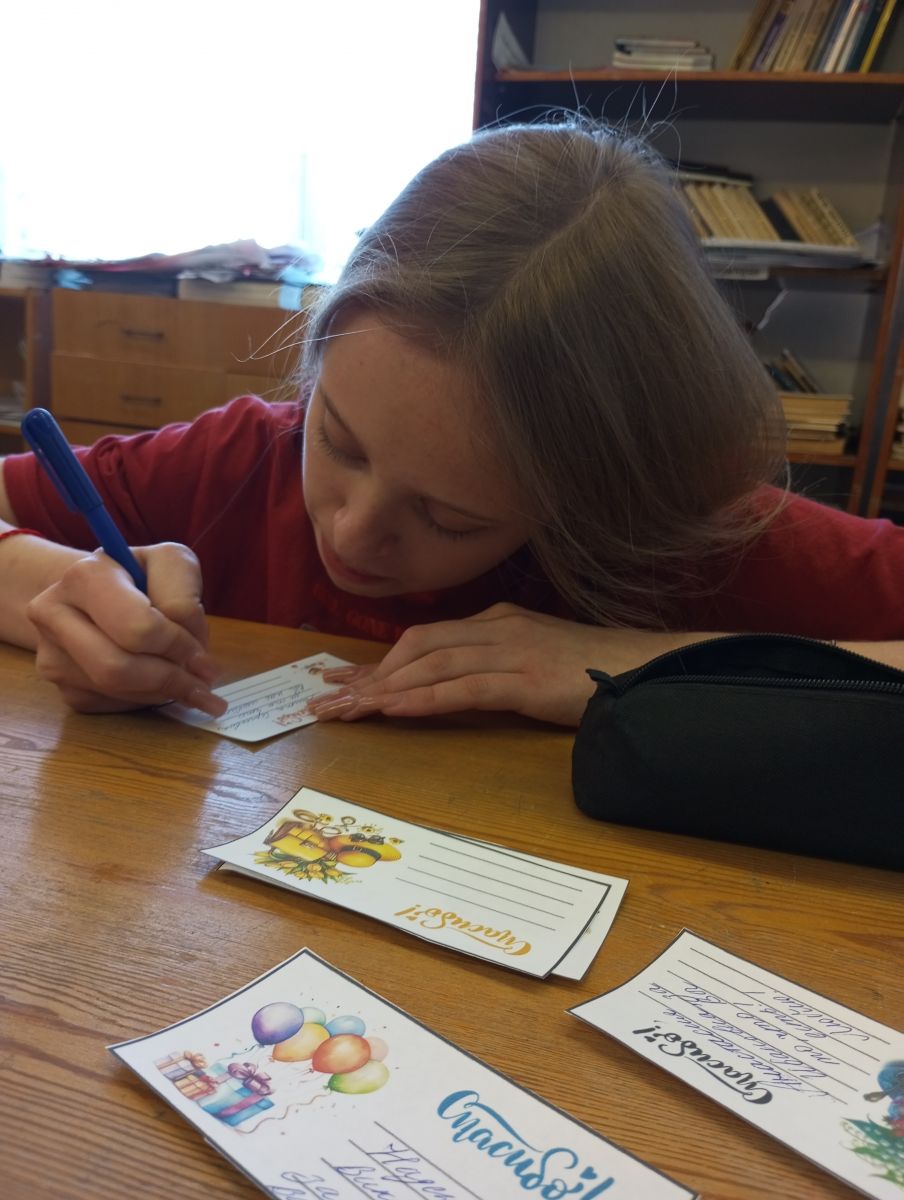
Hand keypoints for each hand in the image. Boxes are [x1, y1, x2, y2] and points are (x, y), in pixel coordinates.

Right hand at [26, 543, 226, 714]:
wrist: (95, 593)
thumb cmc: (141, 576)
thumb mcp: (172, 565)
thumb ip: (186, 598)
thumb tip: (192, 657)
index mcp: (85, 577)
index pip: (136, 627)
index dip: (178, 647)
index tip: (205, 659)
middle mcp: (54, 614)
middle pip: (117, 669)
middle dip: (171, 680)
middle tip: (203, 683)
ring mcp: (52, 654)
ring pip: (116, 692)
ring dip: (162, 692)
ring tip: (188, 681)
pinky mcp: (61, 686)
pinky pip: (111, 706)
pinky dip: (145, 699)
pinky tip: (157, 681)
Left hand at [308, 603, 621, 726]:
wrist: (645, 669)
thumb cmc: (595, 668)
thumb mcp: (537, 656)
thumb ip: (496, 661)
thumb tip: (456, 681)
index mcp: (497, 621)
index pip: (424, 637)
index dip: (380, 661)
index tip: (344, 683)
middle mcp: (496, 629)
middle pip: (416, 647)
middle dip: (369, 676)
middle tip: (328, 702)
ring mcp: (511, 651)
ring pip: (431, 666)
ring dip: (385, 691)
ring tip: (347, 712)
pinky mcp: (525, 681)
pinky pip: (463, 688)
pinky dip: (425, 698)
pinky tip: (396, 711)